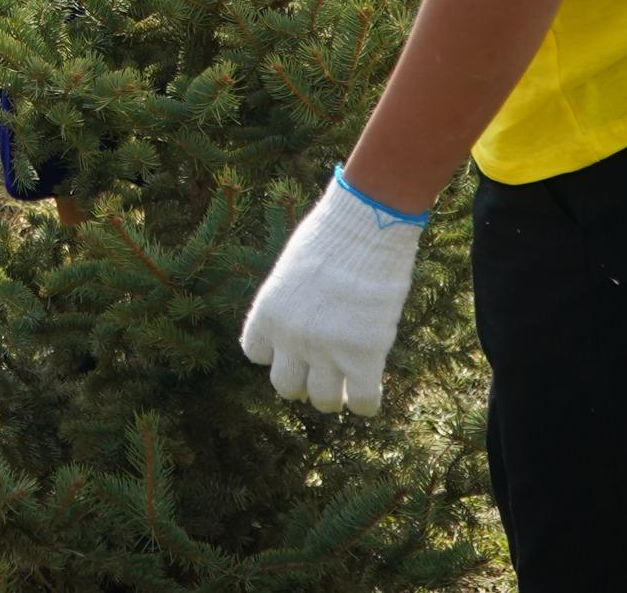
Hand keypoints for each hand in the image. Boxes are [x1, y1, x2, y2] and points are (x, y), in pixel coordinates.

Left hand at [240, 170, 424, 415]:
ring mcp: (325, 349)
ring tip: (347, 383)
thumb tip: (304, 319)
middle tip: (323, 370)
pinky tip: (371, 391)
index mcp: (267, 311)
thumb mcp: (294, 269)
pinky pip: (360, 401)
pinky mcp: (363, 355)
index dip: (278, 352)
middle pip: (285, 386)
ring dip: (334, 396)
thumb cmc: (333, 235)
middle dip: (303, 382)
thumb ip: (292, 301)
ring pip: (322, 400)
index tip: (296, 346)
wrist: (365, 224)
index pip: (256, 353)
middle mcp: (289, 336)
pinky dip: (365, 403)